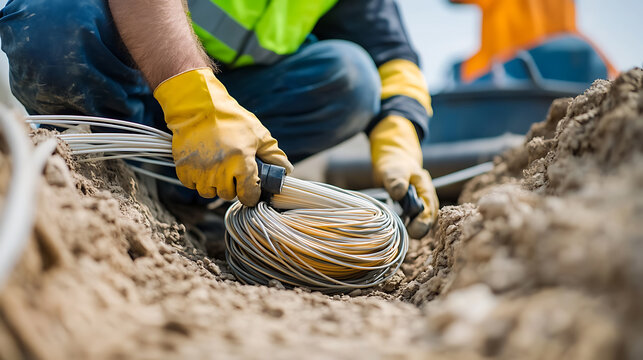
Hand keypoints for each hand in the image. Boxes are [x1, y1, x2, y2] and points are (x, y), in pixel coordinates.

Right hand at [154, 68, 292, 205]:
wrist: (198, 106)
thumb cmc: (231, 119)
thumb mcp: (258, 134)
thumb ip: (273, 155)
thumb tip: (286, 171)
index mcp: (241, 163)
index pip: (248, 195)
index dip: (251, 195)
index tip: (250, 190)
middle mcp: (220, 170)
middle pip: (228, 195)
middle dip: (232, 186)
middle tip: (232, 171)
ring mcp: (200, 171)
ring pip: (209, 193)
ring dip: (214, 184)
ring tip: (216, 168)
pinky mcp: (183, 168)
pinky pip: (192, 185)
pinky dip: (197, 179)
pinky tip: (202, 166)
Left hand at [370, 115, 438, 237]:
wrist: (392, 163)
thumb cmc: (395, 164)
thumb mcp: (393, 169)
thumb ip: (396, 179)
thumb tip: (399, 192)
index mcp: (425, 187)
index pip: (430, 207)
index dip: (423, 221)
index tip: (414, 231)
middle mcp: (426, 198)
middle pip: (429, 218)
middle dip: (421, 229)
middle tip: (409, 236)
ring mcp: (419, 206)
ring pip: (422, 221)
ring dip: (414, 229)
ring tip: (402, 236)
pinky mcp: (411, 211)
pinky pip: (412, 222)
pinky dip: (407, 228)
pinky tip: (398, 232)